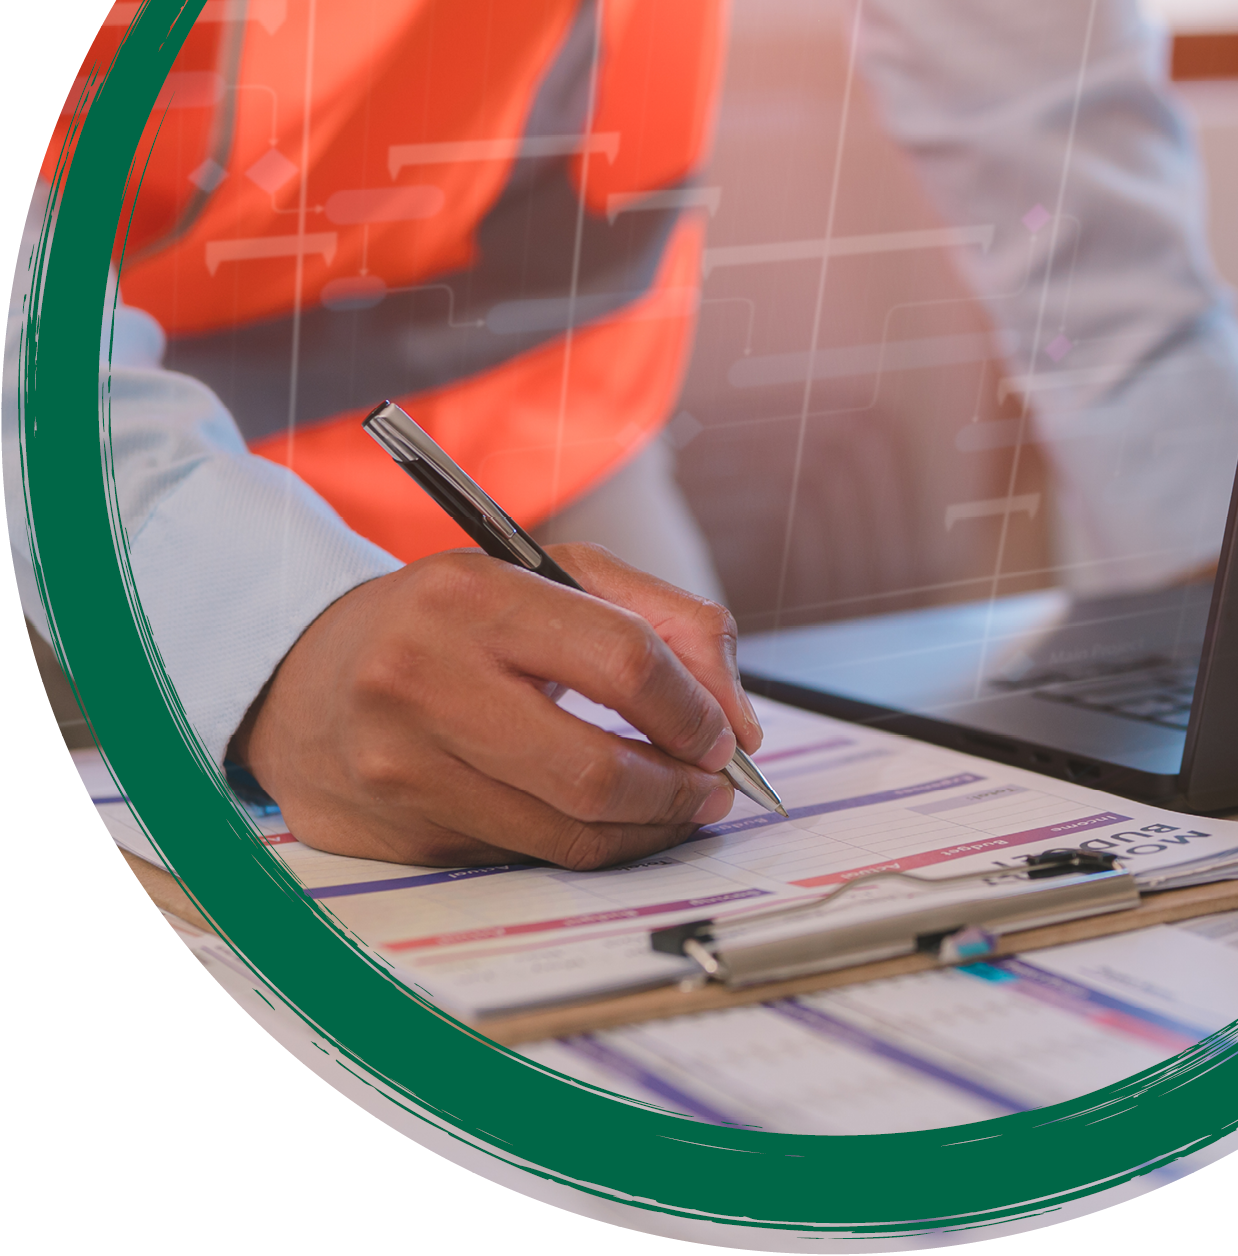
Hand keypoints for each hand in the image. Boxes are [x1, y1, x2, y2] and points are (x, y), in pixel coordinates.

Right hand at [230, 545, 763, 871]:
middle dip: (679, 788)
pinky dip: (589, 844)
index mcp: (474, 596)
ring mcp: (404, 765)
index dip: (694, 707)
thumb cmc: (453, 620)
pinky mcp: (402, 832)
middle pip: (596, 769)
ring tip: (676, 804)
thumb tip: (738, 718)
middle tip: (712, 785)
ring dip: (648, 828)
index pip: (623, 659)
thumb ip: (664, 620)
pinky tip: (608, 819)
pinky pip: (529, 855)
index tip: (725, 733)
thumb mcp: (554, 576)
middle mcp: (425, 679)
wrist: (306, 676)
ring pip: (568, 832)